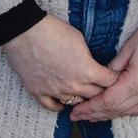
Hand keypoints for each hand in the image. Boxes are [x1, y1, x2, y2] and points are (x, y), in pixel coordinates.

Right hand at [1, 15, 118, 112]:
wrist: (24, 31)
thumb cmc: (53, 30)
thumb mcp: (79, 39)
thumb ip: (88, 57)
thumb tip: (90, 65)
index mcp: (87, 71)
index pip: (110, 82)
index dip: (114, 78)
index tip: (113, 76)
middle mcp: (74, 85)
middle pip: (95, 96)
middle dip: (101, 90)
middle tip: (101, 86)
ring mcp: (56, 91)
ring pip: (76, 104)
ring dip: (81, 98)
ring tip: (83, 94)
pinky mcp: (39, 92)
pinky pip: (53, 107)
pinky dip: (60, 105)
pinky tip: (63, 102)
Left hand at [70, 17, 137, 121]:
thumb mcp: (128, 48)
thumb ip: (112, 69)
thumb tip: (100, 81)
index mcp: (137, 82)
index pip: (108, 101)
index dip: (91, 108)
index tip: (76, 111)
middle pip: (117, 110)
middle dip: (96, 114)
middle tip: (78, 116)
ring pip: (130, 112)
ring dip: (111, 115)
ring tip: (94, 116)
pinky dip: (128, 112)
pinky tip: (118, 112)